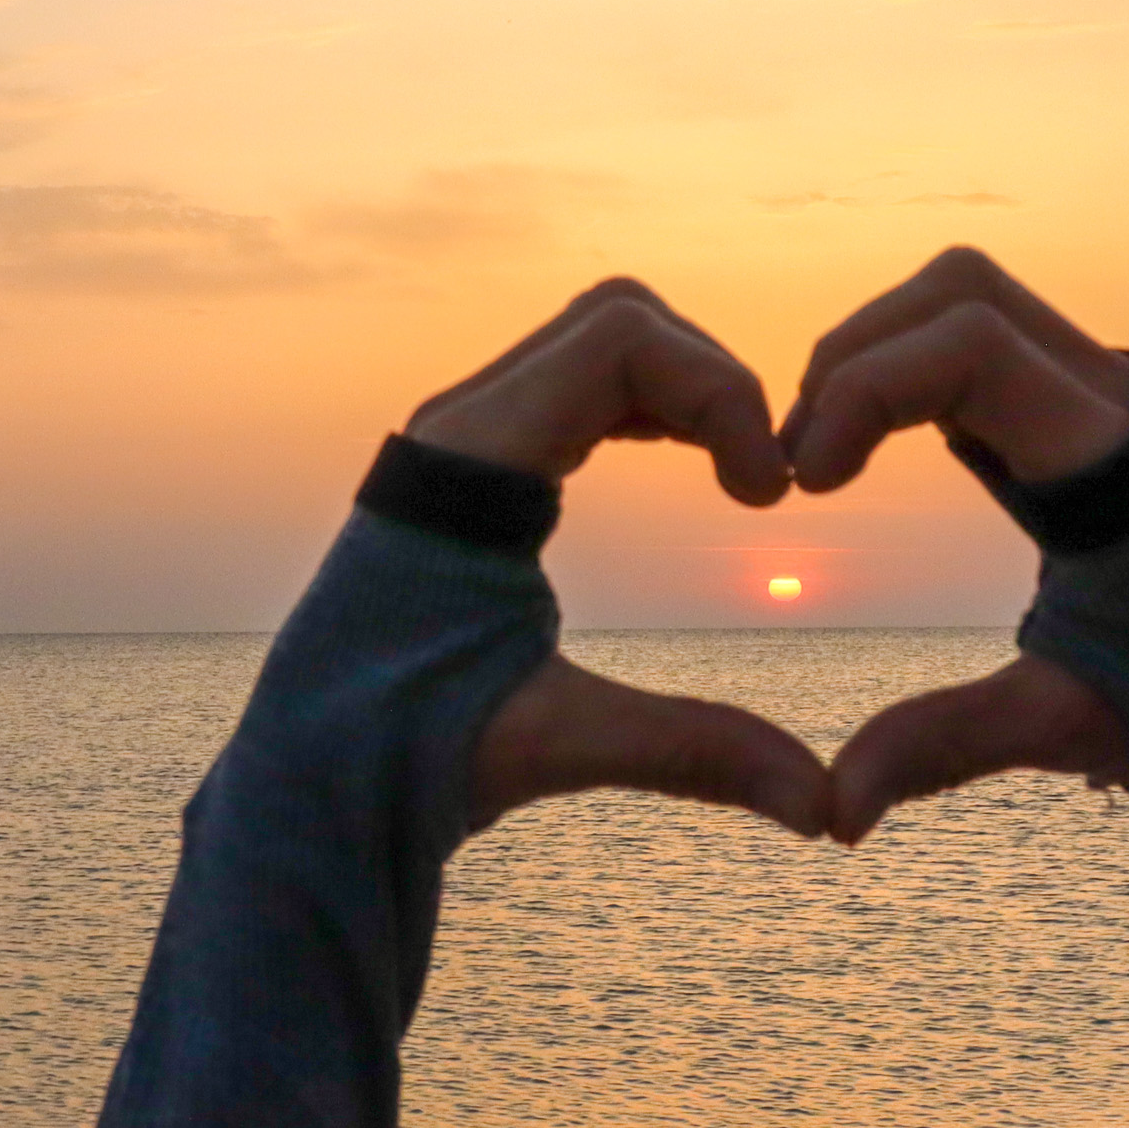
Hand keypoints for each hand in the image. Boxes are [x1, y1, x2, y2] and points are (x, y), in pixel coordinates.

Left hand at [415, 280, 826, 837]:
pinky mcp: (479, 463)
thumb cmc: (399, 762)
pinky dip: (656, 406)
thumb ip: (693, 754)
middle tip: (763, 480)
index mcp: (467, 469)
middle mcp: (458, 426)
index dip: (719, 391)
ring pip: (601, 340)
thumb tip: (824, 809)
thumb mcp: (557, 745)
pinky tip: (702, 467)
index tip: (768, 494)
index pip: (620, 341)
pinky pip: (583, 383)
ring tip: (745, 475)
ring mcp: (466, 436)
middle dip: (712, 379)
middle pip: (616, 319)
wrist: (304, 783)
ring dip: (686, 389)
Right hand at [785, 249, 1128, 840]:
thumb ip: (947, 748)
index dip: (867, 387)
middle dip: (858, 354)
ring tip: (821, 457)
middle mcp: (1116, 401)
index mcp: (1120, 466)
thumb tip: (834, 814)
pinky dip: (908, 368)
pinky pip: (980, 336)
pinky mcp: (1082, 402)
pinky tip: (866, 447)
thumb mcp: (1066, 725)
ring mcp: (1102, 390)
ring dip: (877, 353)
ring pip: (966, 298)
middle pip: (961, 290)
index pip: (973, 344)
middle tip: (802, 467)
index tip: (808, 483)